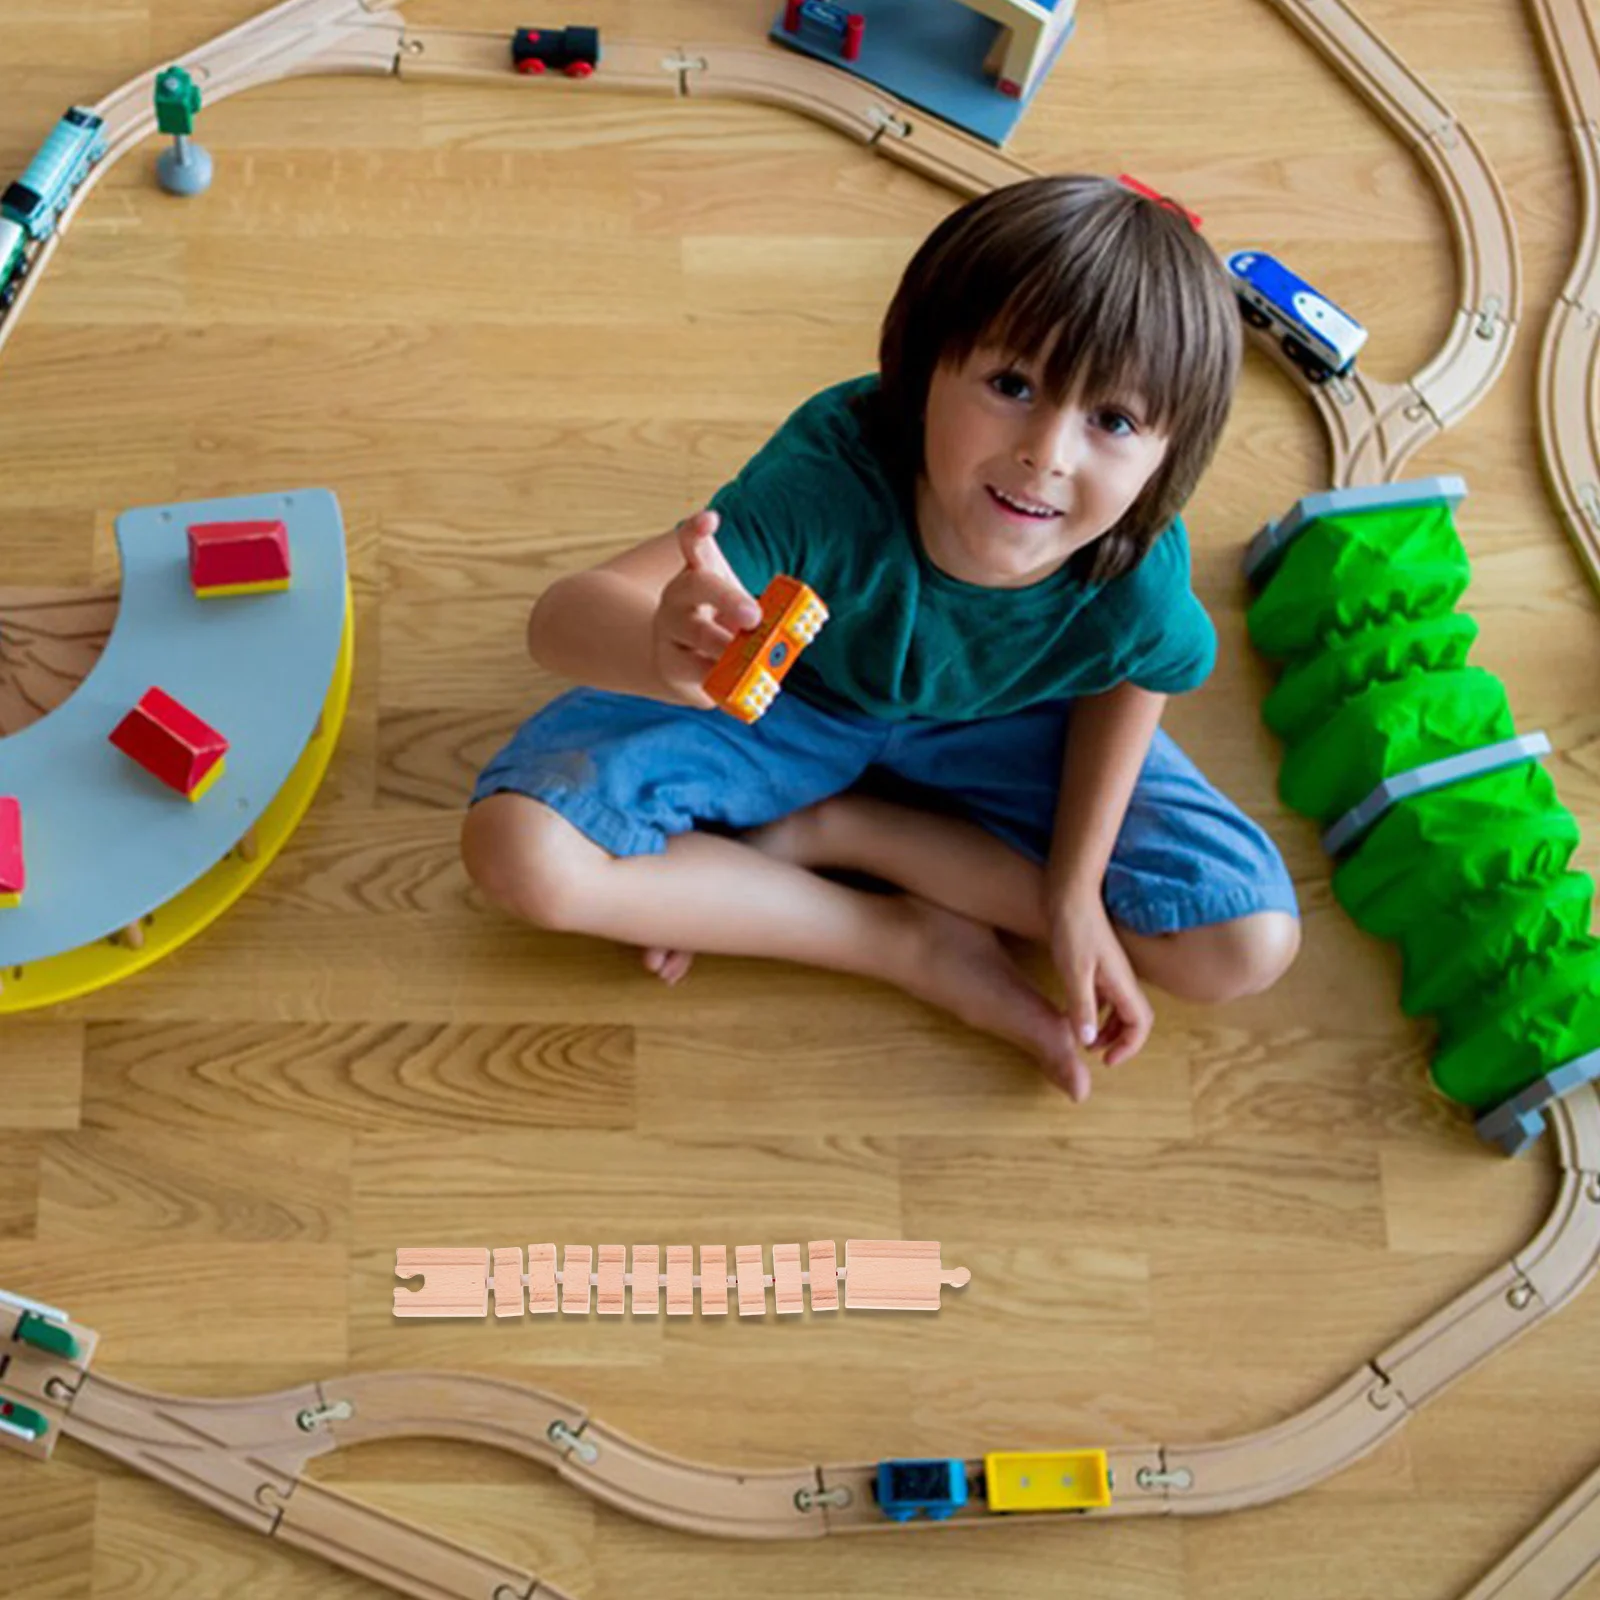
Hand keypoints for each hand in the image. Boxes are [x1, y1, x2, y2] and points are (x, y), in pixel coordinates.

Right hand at [652, 510, 763, 707]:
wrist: (680, 664)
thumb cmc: (720, 627)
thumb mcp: (736, 608)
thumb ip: (760, 608)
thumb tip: (792, 624)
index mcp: (696, 575)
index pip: (690, 544)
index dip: (697, 531)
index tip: (710, 520)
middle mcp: (677, 598)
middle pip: (696, 587)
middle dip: (727, 599)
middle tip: (754, 616)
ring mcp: (670, 632)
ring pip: (695, 635)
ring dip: (725, 646)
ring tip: (747, 658)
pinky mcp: (672, 667)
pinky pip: (695, 673)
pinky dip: (718, 679)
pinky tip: (731, 687)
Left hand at [1047, 891, 1153, 1088]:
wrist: (1070, 892)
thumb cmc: (1073, 928)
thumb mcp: (1073, 971)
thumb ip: (1081, 1006)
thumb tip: (1089, 1041)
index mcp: (1122, 983)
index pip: (1140, 1024)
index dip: (1128, 1047)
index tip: (1106, 1061)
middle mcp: (1122, 978)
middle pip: (1133, 1019)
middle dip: (1119, 1041)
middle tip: (1095, 1054)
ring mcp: (1112, 970)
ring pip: (1119, 1007)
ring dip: (1107, 1027)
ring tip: (1085, 1040)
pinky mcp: (1099, 962)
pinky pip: (1106, 995)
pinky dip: (1096, 1011)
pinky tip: (1075, 1013)